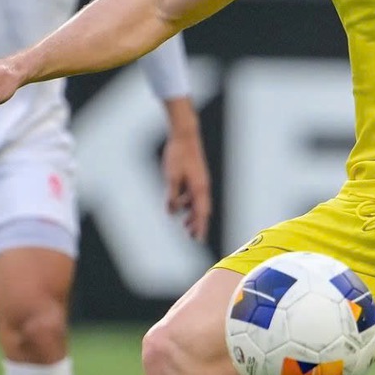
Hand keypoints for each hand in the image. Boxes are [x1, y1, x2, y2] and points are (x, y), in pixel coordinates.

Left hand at [162, 116, 212, 241]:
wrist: (185, 135)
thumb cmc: (178, 155)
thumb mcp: (171, 178)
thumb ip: (172, 196)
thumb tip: (172, 211)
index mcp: (199, 188)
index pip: (201, 213)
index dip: (200, 227)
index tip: (198, 239)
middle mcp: (202, 186)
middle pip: (202, 210)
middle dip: (197, 224)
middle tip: (192, 237)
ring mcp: (200, 180)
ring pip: (198, 202)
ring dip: (192, 214)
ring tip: (184, 224)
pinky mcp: (196, 175)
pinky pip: (194, 194)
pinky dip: (188, 202)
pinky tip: (179, 204)